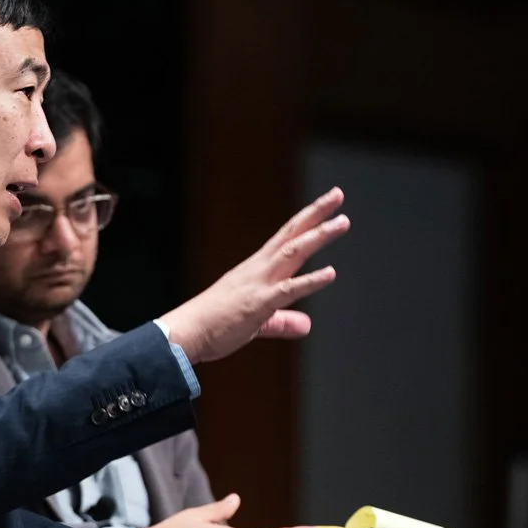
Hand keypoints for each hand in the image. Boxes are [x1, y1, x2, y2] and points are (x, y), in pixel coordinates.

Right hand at [158, 187, 349, 363]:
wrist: (186, 333)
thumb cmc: (214, 325)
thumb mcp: (256, 322)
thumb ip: (283, 322)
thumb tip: (306, 325)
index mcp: (257, 269)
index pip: (286, 237)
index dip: (307, 219)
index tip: (326, 204)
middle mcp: (259, 269)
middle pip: (292, 234)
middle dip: (316, 213)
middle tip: (337, 194)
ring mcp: (258, 283)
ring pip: (293, 252)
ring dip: (318, 236)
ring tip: (342, 222)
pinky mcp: (258, 304)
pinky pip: (288, 290)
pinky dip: (310, 281)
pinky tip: (331, 273)